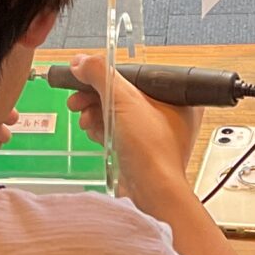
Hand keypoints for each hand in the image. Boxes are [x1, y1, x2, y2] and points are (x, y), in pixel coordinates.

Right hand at [65, 56, 198, 209]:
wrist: (152, 192)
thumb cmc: (153, 151)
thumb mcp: (125, 101)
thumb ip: (102, 75)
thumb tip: (82, 62)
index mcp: (177, 97)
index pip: (136, 75)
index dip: (108, 74)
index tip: (86, 73)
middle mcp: (169, 114)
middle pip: (123, 94)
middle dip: (96, 95)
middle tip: (78, 97)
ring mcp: (154, 133)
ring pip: (117, 113)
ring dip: (95, 112)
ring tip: (85, 117)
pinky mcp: (140, 150)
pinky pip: (117, 131)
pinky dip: (102, 129)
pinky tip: (94, 130)